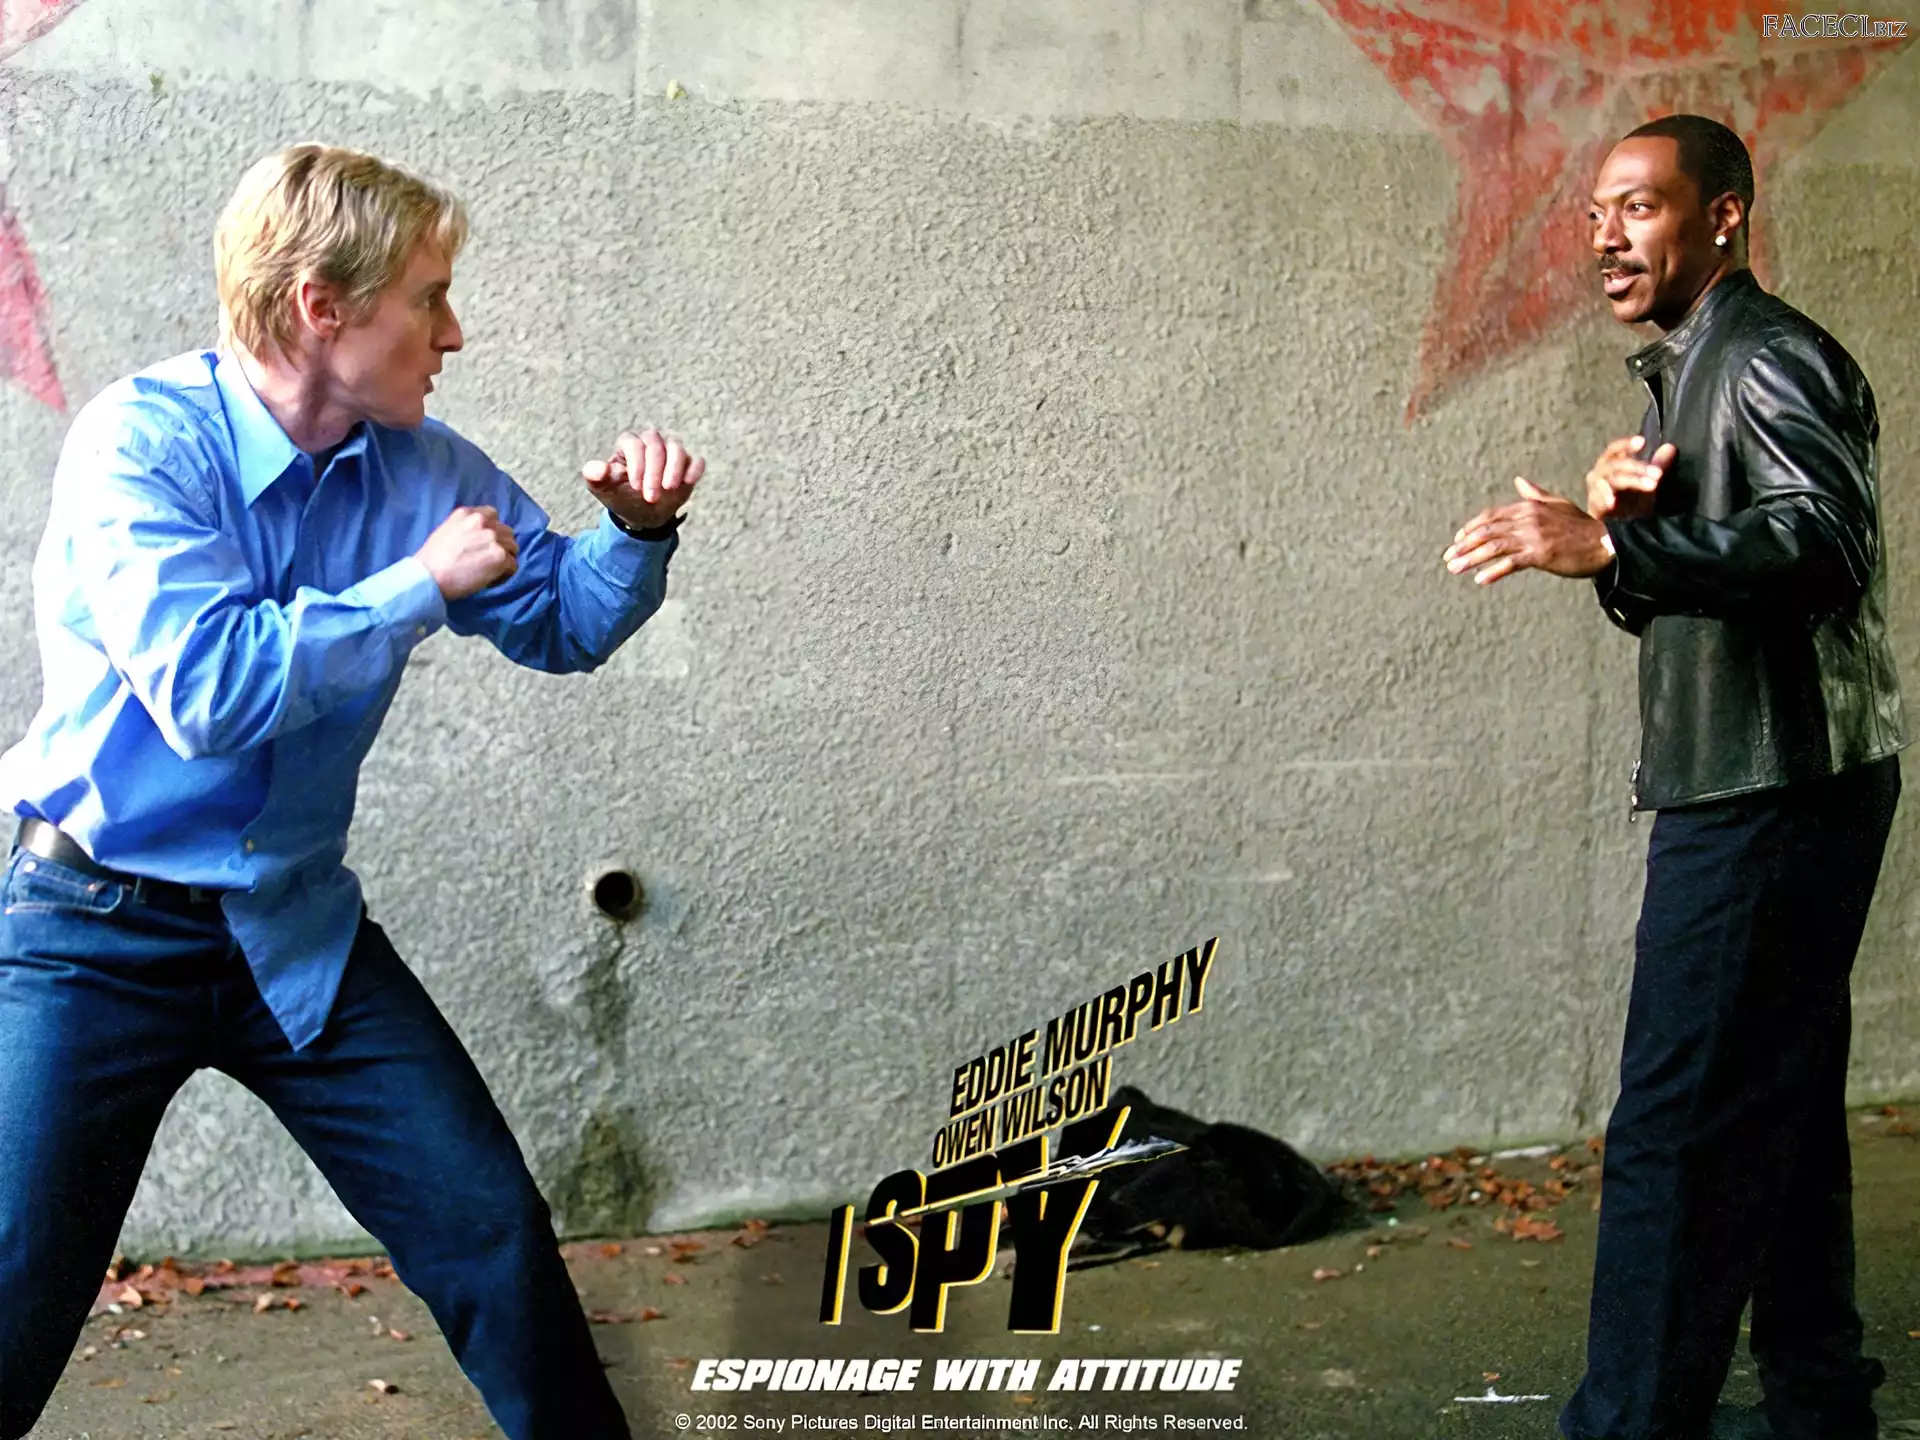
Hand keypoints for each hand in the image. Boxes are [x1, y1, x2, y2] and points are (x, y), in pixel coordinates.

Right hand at [416, 505, 519, 599]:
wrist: (428, 577)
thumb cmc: (432, 560)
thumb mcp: (447, 531)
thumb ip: (467, 528)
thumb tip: (482, 536)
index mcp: (467, 514)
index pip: (493, 515)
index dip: (492, 531)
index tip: (485, 545)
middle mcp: (482, 522)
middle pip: (506, 532)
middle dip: (500, 546)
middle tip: (487, 561)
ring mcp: (493, 538)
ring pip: (512, 548)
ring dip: (504, 560)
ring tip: (489, 572)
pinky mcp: (499, 556)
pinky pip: (513, 566)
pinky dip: (504, 576)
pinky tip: (489, 581)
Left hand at [583, 428, 704, 530]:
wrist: (642, 513)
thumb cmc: (621, 496)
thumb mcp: (604, 489)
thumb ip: (595, 477)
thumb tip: (597, 469)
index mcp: (628, 443)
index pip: (634, 444)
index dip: (636, 465)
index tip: (635, 487)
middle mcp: (650, 441)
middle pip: (656, 444)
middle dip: (655, 471)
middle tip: (651, 497)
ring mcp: (671, 450)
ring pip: (677, 447)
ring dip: (674, 468)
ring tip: (669, 488)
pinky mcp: (688, 463)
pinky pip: (695, 459)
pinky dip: (693, 469)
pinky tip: (688, 482)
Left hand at [1443, 477, 1612, 586]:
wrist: (1605, 542)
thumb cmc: (1582, 526)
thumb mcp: (1557, 505)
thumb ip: (1535, 495)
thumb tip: (1519, 481)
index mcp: (1528, 507)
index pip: (1491, 516)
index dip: (1471, 528)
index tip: (1457, 540)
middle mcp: (1527, 519)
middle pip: (1487, 531)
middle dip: (1464, 545)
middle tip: (1447, 557)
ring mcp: (1533, 536)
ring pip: (1493, 547)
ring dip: (1470, 559)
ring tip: (1454, 569)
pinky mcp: (1541, 554)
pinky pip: (1511, 563)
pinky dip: (1493, 571)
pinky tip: (1480, 580)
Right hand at [1585, 435, 1671, 521]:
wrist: (1621, 528)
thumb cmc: (1633, 502)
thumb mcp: (1650, 482)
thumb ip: (1658, 466)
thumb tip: (1670, 447)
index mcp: (1612, 465)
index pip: (1615, 450)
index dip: (1626, 445)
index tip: (1641, 441)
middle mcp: (1600, 474)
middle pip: (1615, 464)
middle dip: (1638, 467)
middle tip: (1658, 474)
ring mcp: (1595, 489)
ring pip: (1610, 479)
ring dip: (1631, 480)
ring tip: (1651, 486)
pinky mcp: (1593, 505)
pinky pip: (1596, 498)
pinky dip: (1604, 498)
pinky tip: (1613, 502)